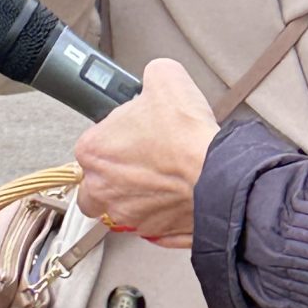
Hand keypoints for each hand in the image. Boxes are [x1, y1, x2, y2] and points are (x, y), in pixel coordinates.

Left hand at [73, 60, 218, 248]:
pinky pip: (149, 224)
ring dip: (134, 197)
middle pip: (93, 186)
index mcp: (93, 151)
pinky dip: (160, 212)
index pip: (90, 144)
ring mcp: (127, 214)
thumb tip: (155, 76)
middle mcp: (102, 188)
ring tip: (159, 180)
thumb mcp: (166, 78)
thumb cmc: (186, 137)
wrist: (217, 175)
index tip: (131, 133)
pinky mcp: (153, 232)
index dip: (113, 136)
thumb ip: (150, 76)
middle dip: (109, 177)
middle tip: (135, 163)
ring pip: (119, 209)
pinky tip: (175, 196)